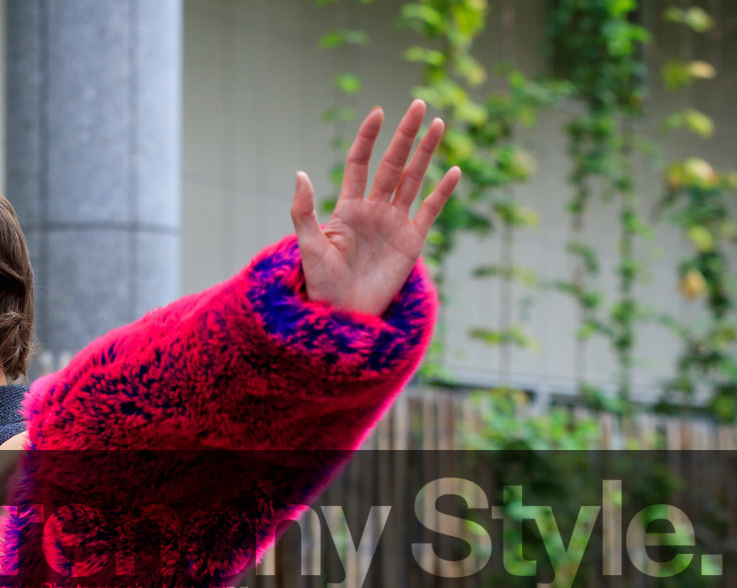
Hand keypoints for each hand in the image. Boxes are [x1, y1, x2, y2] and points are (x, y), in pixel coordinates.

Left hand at [291, 100, 460, 316]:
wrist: (345, 315)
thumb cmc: (321, 283)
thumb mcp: (309, 246)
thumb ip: (303, 211)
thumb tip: (299, 173)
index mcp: (348, 207)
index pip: (359, 163)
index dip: (368, 138)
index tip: (378, 113)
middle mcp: (373, 210)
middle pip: (392, 164)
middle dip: (405, 135)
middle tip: (420, 104)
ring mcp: (394, 223)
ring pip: (413, 180)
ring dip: (426, 153)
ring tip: (439, 124)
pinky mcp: (412, 241)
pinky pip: (430, 210)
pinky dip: (442, 191)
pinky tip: (454, 170)